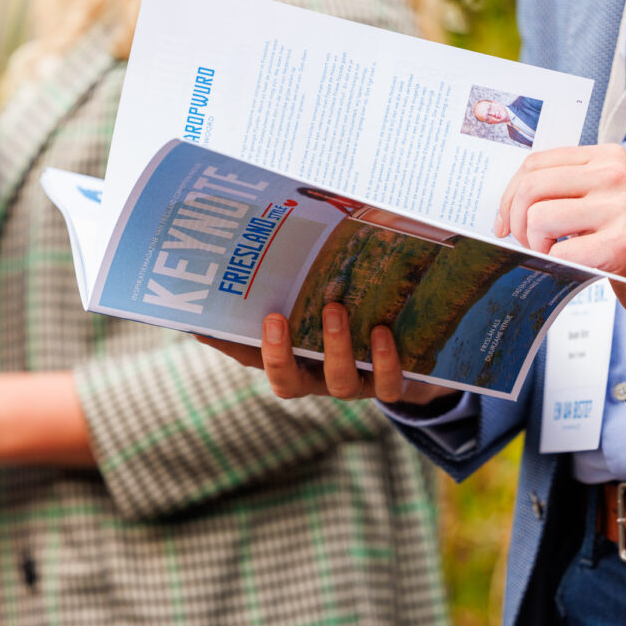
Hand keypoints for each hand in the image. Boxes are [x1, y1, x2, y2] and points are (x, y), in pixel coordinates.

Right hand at [196, 303, 457, 405]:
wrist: (410, 350)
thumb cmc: (349, 313)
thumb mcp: (318, 297)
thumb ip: (289, 279)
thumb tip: (262, 239)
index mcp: (291, 360)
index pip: (252, 357)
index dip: (229, 344)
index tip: (215, 321)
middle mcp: (316, 378)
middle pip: (288, 383)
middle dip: (279, 354)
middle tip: (276, 317)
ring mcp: (352, 384)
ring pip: (339, 380)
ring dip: (335, 346)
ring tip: (335, 308)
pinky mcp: (388, 385)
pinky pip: (386, 385)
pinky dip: (385, 360)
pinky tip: (383, 331)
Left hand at [495, 144, 625, 330]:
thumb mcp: (607, 198)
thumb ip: (567, 188)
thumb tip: (510, 201)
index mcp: (607, 157)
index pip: (535, 164)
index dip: (509, 195)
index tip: (506, 221)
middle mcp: (614, 175)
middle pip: (530, 188)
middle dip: (516, 222)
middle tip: (528, 243)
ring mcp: (620, 208)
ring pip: (538, 218)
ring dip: (535, 245)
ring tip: (555, 255)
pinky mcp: (621, 244)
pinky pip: (560, 252)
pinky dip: (555, 264)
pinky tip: (573, 267)